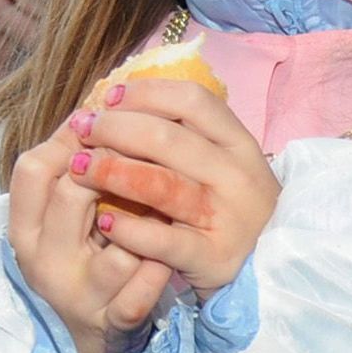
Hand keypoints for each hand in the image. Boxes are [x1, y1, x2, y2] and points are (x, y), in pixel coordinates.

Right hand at [7, 120, 172, 352]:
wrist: (96, 330)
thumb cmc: (89, 250)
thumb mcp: (73, 209)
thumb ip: (84, 162)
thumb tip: (106, 96)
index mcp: (30, 226)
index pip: (33, 168)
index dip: (74, 135)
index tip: (112, 113)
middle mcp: (46, 258)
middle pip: (72, 194)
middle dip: (119, 165)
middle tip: (153, 147)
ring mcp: (81, 291)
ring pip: (115, 247)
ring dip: (150, 219)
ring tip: (174, 200)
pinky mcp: (114, 320)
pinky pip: (137, 294)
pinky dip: (158, 273)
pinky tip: (174, 258)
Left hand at [69, 78, 278, 300]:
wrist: (273, 260)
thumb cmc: (234, 202)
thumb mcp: (227, 162)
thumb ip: (190, 135)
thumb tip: (126, 102)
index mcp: (240, 144)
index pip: (194, 102)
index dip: (147, 93)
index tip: (110, 98)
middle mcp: (236, 175)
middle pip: (169, 139)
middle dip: (115, 129)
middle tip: (83, 130)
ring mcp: (225, 216)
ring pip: (162, 186)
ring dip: (113, 172)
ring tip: (79, 168)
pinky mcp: (212, 255)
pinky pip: (164, 240)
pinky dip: (130, 230)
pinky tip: (105, 224)